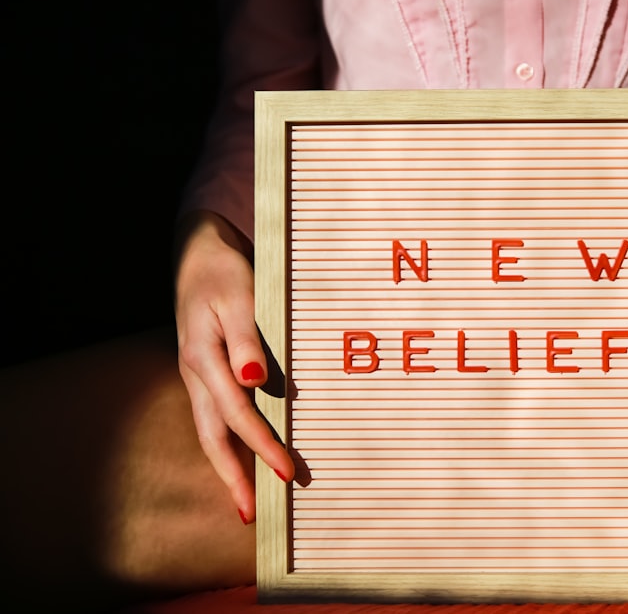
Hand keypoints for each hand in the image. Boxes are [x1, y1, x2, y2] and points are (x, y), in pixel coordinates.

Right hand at [174, 211, 294, 523]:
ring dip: (231, 467)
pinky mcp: (208, 374)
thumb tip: (254, 380)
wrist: (200, 254)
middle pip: (214, 437)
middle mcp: (197, 374)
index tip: (288, 473)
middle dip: (235, 477)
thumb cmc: (224, 272)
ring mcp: (200, 377)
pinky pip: (218, 418)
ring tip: (249, 503)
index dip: (262, 444)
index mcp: (203, 357)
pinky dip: (232, 443)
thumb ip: (246, 338)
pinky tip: (247, 460)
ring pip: (212, 433)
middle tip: (255, 514)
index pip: (237, 413)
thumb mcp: (238, 295)